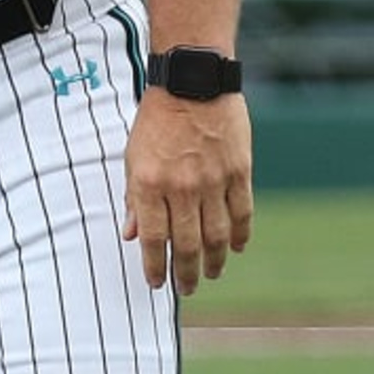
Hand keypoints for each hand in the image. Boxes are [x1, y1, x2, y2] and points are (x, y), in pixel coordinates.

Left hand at [125, 91, 252, 293]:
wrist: (193, 85)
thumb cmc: (156, 122)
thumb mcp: (132, 158)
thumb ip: (134, 198)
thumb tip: (131, 234)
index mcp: (150, 185)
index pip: (154, 239)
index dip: (155, 266)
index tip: (157, 284)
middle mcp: (183, 188)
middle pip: (188, 244)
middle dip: (187, 273)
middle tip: (187, 289)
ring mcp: (214, 181)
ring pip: (218, 235)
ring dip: (215, 260)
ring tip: (211, 274)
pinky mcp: (240, 172)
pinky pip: (242, 213)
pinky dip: (240, 235)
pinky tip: (236, 248)